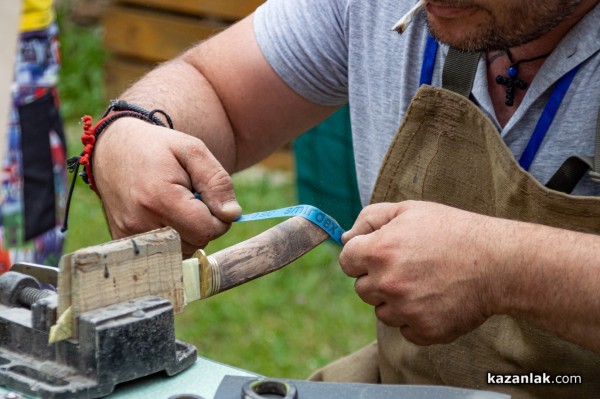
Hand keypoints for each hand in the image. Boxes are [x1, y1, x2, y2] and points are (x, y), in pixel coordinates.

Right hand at [93, 117, 241, 256]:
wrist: (111, 149)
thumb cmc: (157, 147)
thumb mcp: (193, 151)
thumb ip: (217, 182)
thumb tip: (232, 214)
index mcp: (159, 198)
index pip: (207, 230)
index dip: (218, 217)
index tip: (209, 198)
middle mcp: (141, 222)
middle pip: (196, 242)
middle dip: (203, 223)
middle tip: (190, 198)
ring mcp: (130, 235)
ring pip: (182, 250)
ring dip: (188, 231)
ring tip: (175, 205)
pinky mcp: (123, 241)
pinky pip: (164, 252)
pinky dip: (172, 237)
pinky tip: (163, 215)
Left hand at [339, 201, 498, 344]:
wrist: (498, 262)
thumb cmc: (452, 231)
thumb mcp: (408, 210)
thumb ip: (369, 219)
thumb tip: (346, 237)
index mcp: (378, 251)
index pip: (346, 261)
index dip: (362, 256)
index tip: (380, 254)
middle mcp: (387, 283)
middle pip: (362, 289)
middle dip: (379, 278)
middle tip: (409, 267)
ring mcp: (406, 310)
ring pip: (382, 312)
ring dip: (396, 301)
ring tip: (425, 282)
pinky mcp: (425, 331)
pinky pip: (405, 330)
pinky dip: (416, 319)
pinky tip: (435, 300)